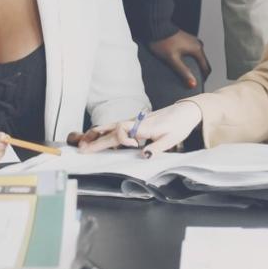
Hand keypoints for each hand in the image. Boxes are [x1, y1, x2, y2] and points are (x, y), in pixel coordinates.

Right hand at [75, 101, 201, 156]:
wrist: (185, 112)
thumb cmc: (179, 125)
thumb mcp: (172, 139)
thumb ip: (157, 148)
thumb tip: (143, 155)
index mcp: (143, 126)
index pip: (123, 130)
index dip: (123, 139)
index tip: (134, 146)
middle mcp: (135, 122)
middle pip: (111, 130)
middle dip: (96, 141)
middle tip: (82, 150)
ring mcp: (133, 122)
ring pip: (110, 127)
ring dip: (96, 134)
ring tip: (83, 142)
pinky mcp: (134, 123)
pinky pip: (115, 127)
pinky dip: (103, 132)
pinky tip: (97, 137)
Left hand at [146, 31, 210, 89]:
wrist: (156, 26)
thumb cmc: (163, 42)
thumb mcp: (173, 60)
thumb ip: (184, 72)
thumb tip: (193, 84)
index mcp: (197, 49)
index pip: (206, 67)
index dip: (204, 78)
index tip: (198, 85)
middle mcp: (197, 44)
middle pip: (203, 62)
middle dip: (199, 72)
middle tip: (191, 81)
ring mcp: (192, 41)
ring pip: (197, 57)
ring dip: (194, 66)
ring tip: (186, 74)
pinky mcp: (186, 40)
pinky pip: (192, 52)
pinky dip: (190, 60)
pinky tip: (182, 64)